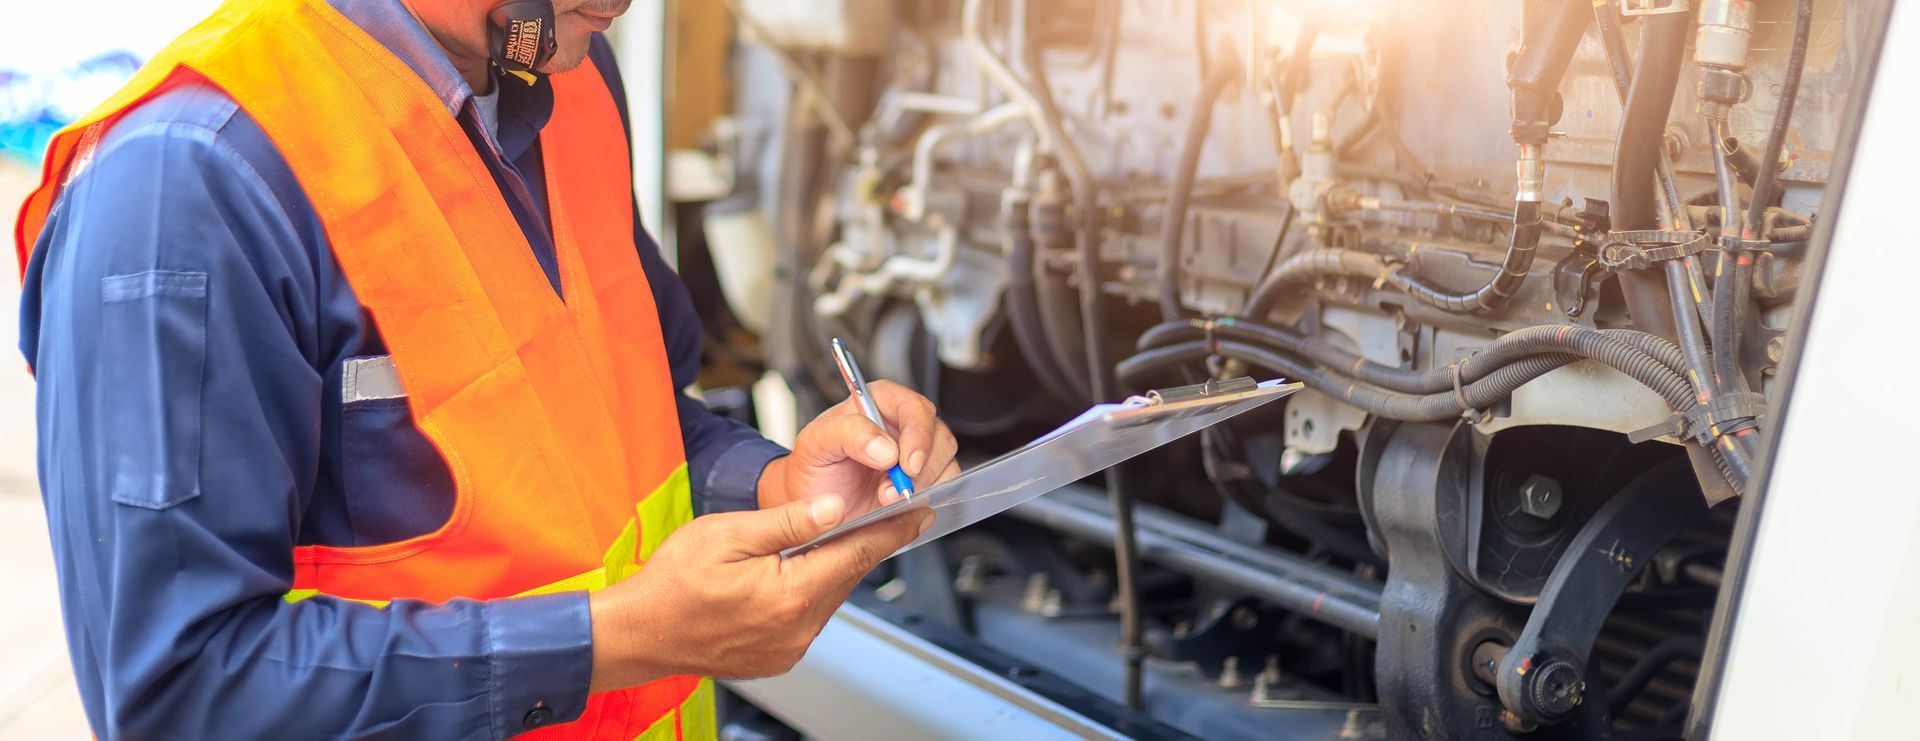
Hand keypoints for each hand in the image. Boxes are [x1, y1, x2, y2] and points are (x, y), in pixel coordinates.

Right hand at [587, 495, 932, 688]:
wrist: (639, 634)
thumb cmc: (672, 584)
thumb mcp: (728, 535)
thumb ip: (787, 522)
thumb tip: (835, 508)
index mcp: (790, 594)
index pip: (857, 555)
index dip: (892, 530)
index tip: (920, 512)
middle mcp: (797, 628)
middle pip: (846, 576)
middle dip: (864, 544)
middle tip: (885, 513)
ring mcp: (788, 647)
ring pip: (829, 596)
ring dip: (835, 567)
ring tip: (834, 537)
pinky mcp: (778, 656)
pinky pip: (810, 616)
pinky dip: (812, 590)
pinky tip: (798, 572)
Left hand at [758, 380, 960, 520]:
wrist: (813, 509)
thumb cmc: (812, 470)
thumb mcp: (815, 444)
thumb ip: (847, 434)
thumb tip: (886, 449)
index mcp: (877, 403)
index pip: (911, 406)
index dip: (916, 434)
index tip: (904, 464)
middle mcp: (901, 424)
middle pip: (937, 433)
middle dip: (920, 467)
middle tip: (893, 491)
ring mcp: (915, 452)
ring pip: (945, 459)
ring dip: (923, 484)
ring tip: (887, 500)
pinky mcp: (924, 479)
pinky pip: (946, 483)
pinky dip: (929, 497)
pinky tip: (901, 505)